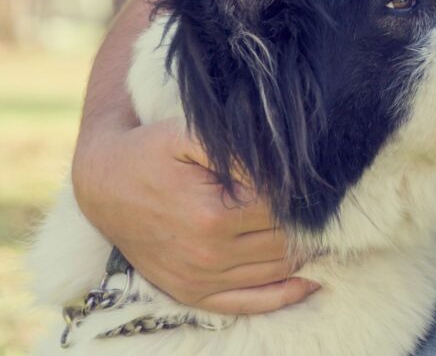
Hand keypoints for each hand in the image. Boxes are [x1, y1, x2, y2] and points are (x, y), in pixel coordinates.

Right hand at [72, 119, 318, 313]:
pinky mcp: (193, 293)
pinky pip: (252, 303)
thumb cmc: (151, 151)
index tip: (319, 182)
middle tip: (329, 206)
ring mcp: (200, 279)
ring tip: (323, 231)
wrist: (102, 183)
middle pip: (287, 242)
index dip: (306, 195)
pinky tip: (312, 278)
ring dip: (307, 253)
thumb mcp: (191, 135)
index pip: (285, 210)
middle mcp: (209, 254)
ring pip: (278, 271)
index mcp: (214, 215)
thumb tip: (286, 167)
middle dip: (312, 224)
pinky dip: (287, 293)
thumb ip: (240, 149)